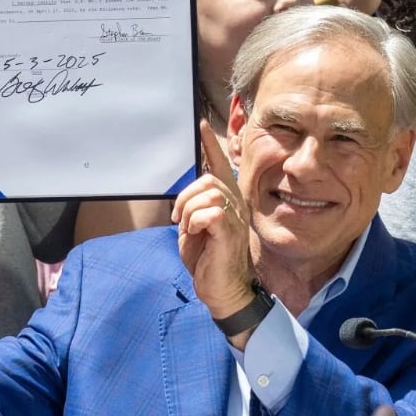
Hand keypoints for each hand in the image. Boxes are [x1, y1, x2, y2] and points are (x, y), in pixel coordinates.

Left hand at [173, 122, 255, 322]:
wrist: (221, 291)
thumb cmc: (207, 260)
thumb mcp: (195, 228)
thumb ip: (194, 207)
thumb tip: (187, 194)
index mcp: (228, 203)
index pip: (220, 167)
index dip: (210, 146)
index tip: (201, 125)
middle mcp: (236, 206)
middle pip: (208, 179)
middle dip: (185, 197)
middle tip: (179, 219)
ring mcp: (235, 219)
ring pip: (207, 193)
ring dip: (188, 210)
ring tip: (189, 229)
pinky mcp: (229, 232)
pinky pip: (209, 212)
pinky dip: (195, 221)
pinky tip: (196, 234)